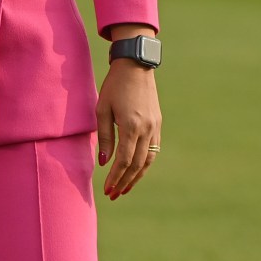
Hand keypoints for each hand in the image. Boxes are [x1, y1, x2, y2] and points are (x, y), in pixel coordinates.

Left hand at [96, 59, 161, 199]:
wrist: (135, 65)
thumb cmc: (114, 85)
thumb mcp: (103, 109)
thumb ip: (105, 136)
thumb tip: (104, 162)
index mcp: (131, 126)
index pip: (124, 161)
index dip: (115, 177)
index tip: (107, 190)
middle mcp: (146, 129)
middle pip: (137, 165)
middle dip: (125, 182)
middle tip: (113, 194)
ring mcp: (155, 127)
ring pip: (148, 160)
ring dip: (136, 177)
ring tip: (124, 188)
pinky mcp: (158, 123)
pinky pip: (153, 150)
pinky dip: (144, 163)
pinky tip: (136, 170)